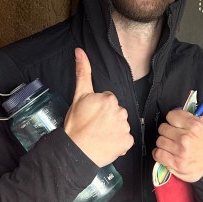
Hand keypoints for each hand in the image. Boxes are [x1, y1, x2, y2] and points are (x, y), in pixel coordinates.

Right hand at [64, 48, 133, 166]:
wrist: (75, 150)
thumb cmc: (75, 125)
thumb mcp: (78, 96)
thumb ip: (83, 72)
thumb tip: (80, 51)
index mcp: (109, 99)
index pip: (109, 101)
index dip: (99, 109)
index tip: (91, 116)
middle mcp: (120, 111)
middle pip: (117, 112)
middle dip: (108, 118)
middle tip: (95, 126)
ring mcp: (125, 128)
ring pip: (122, 126)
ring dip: (114, 130)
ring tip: (100, 136)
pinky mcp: (128, 142)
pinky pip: (126, 140)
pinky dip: (118, 143)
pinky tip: (107, 143)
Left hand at [153, 68, 202, 182]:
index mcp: (195, 125)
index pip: (171, 116)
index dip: (176, 120)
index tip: (183, 124)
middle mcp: (187, 139)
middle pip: (163, 128)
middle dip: (170, 131)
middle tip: (180, 135)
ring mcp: (181, 153)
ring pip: (159, 141)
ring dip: (166, 143)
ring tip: (177, 145)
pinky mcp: (175, 165)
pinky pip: (157, 154)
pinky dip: (162, 155)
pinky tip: (172, 153)